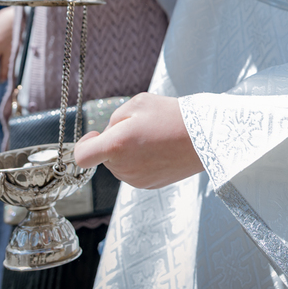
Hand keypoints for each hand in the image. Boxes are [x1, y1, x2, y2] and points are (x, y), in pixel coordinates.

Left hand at [73, 93, 203, 189]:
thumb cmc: (171, 115)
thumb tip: (107, 135)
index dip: (84, 144)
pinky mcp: (149, 185)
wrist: (205, 137)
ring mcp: (136, 180)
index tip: (95, 135)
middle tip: (141, 127)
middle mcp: (123, 168)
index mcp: (116, 145)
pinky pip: (135, 171)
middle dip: (115, 141)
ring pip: (120, 164)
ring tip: (154, 137)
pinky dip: (141, 161)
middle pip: (105, 156)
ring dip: (128, 152)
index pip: (82, 157)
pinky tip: (160, 149)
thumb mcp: (138, 103)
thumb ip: (114, 119)